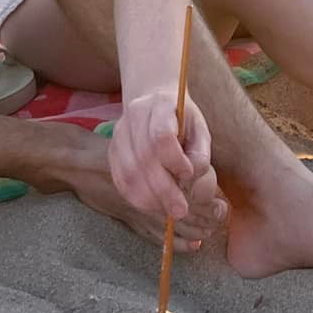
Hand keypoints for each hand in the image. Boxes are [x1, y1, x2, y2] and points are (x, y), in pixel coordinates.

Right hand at [110, 88, 217, 225]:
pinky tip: (154, 205)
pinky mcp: (112, 153)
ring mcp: (118, 136)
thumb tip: (194, 175)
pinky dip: (137, 198)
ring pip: (129, 174)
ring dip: (149, 199)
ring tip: (168, 211)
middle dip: (163, 190)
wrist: (153, 101)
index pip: (161, 136)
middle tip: (180, 211)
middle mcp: (133, 118)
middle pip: (144, 159)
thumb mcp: (199, 126)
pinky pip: (121, 181)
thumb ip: (200, 150)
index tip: (188, 174)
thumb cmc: (181, 118)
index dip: (174, 160)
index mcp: (159, 105)